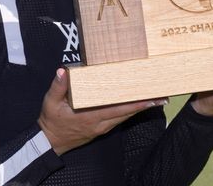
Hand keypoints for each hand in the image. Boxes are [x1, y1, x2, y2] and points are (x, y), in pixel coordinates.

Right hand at [38, 68, 167, 154]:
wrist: (50, 141)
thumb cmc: (52, 120)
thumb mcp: (50, 102)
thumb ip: (58, 87)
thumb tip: (63, 71)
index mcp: (91, 116)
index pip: (118, 109)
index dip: (135, 104)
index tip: (150, 97)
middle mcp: (101, 123)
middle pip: (127, 113)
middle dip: (145, 105)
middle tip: (162, 96)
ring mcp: (102, 126)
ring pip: (126, 116)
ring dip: (141, 108)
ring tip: (157, 98)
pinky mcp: (102, 127)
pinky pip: (120, 118)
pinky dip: (131, 111)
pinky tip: (140, 104)